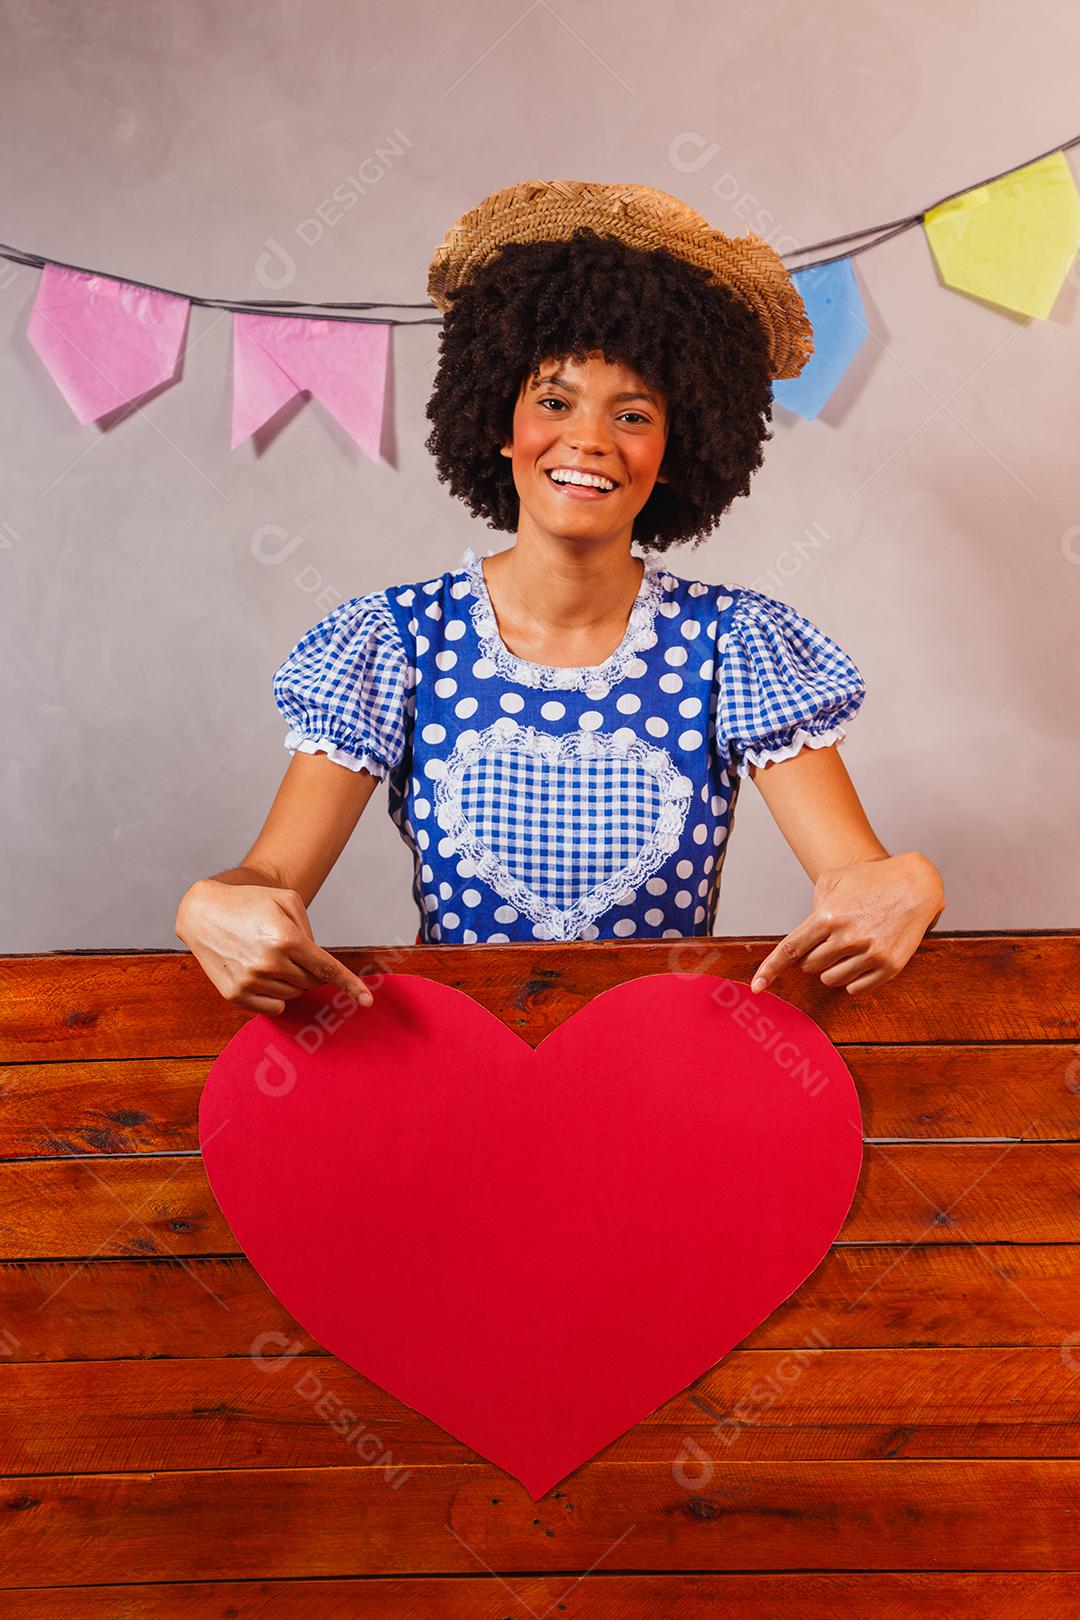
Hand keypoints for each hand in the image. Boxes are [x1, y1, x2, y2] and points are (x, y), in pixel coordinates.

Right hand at [175, 880, 372, 1014]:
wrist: (203, 911)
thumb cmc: (249, 902)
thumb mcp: (287, 901)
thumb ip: (309, 930)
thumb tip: (317, 964)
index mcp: (286, 938)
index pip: (327, 969)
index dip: (350, 986)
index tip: (367, 1001)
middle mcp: (269, 963)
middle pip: (311, 982)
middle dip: (309, 970)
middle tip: (290, 952)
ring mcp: (250, 981)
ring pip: (293, 995)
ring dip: (290, 981)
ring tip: (268, 957)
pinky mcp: (235, 994)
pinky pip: (273, 1007)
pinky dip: (275, 995)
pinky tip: (260, 974)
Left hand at [749, 851, 945, 998]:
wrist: (917, 882)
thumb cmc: (872, 879)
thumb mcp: (834, 879)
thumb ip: (813, 905)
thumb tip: (804, 937)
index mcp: (827, 916)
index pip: (790, 950)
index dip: (770, 970)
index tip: (757, 987)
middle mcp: (846, 937)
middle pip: (810, 966)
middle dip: (813, 957)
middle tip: (831, 941)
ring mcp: (869, 954)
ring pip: (831, 979)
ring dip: (833, 968)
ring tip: (850, 948)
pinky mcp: (889, 966)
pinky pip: (856, 988)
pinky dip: (853, 979)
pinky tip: (862, 960)